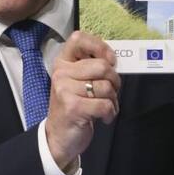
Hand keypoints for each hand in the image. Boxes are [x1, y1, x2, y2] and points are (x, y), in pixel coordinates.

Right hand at [46, 31, 120, 172]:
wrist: (59, 136)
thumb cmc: (73, 105)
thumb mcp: (77, 81)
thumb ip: (91, 67)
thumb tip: (114, 60)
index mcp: (63, 62)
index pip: (78, 39)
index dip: (100, 47)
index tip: (109, 60)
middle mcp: (61, 73)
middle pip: (102, 66)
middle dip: (114, 81)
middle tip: (111, 91)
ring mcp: (65, 90)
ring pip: (106, 87)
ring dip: (113, 99)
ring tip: (105, 106)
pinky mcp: (73, 107)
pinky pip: (105, 104)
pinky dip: (111, 113)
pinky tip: (104, 117)